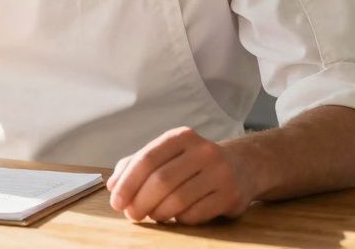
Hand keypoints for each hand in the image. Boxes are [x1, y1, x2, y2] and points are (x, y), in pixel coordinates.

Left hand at [106, 126, 256, 224]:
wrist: (242, 166)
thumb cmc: (193, 162)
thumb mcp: (167, 154)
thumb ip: (136, 164)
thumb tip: (112, 184)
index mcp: (181, 137)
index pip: (147, 159)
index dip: (128, 183)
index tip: (116, 201)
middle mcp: (203, 151)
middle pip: (161, 181)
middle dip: (140, 202)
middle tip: (132, 214)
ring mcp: (220, 173)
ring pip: (178, 200)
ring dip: (158, 213)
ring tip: (153, 214)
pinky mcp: (230, 195)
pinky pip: (195, 214)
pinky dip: (179, 219)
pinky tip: (177, 215)